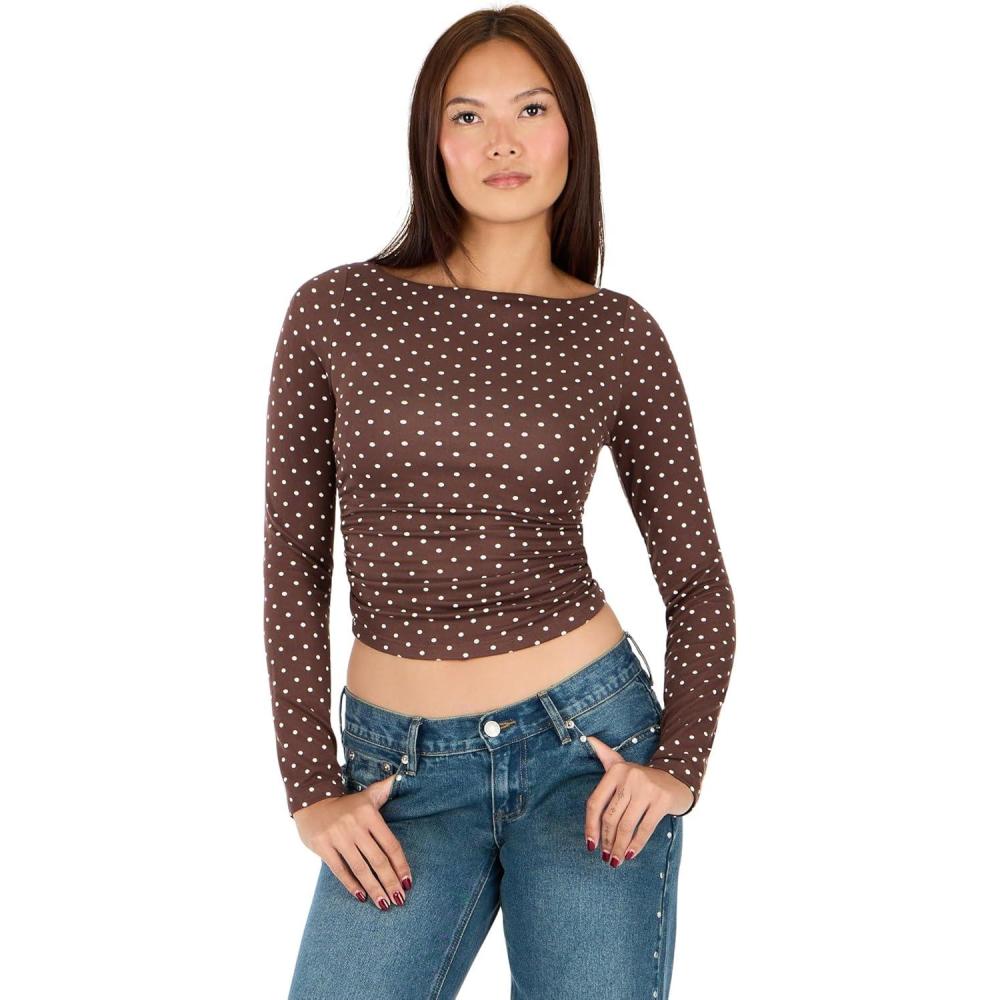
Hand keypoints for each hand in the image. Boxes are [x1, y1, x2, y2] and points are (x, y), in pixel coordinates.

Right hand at [292, 774, 412, 910]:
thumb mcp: (368, 794)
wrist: (311, 800)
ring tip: (384, 904)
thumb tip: (402, 777)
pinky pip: (340, 870)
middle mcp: (355, 826)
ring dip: (374, 888)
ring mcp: (338, 837)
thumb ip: (386, 789)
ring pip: (360, 868)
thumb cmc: (346, 803)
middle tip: (400, 900)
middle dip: (390, 882)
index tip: (408, 882)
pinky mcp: (322, 846)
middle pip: (377, 860)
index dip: (401, 865)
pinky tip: (362, 897)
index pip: (390, 844)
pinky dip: (351, 885)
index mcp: (370, 814)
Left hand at [583, 736, 693, 865]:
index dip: (590, 826)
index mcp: (615, 770)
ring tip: (616, 860)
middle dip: (606, 841)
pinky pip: (645, 828)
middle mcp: (629, 777)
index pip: (595, 803)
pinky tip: (631, 854)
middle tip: (606, 857)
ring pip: (626, 825)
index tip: (590, 845)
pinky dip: (636, 844)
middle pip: (610, 817)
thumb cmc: (642, 777)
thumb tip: (587, 739)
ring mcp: (647, 788)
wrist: (677, 777)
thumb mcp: (623, 764)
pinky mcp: (662, 800)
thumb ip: (605, 755)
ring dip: (619, 847)